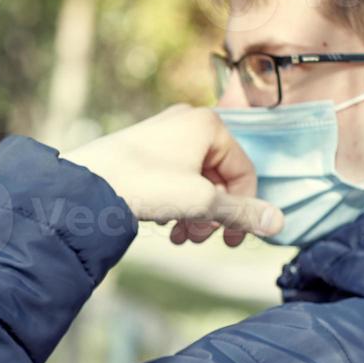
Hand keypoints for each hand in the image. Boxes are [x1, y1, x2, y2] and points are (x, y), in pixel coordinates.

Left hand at [63, 105, 283, 246]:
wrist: (84, 185)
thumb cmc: (144, 185)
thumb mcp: (201, 202)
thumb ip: (241, 213)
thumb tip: (279, 224)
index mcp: (207, 124)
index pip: (244, 170)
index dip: (243, 208)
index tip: (231, 241)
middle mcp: (185, 121)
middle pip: (218, 176)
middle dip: (213, 213)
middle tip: (199, 240)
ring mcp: (161, 133)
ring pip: (194, 180)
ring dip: (194, 212)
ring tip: (180, 237)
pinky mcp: (141, 149)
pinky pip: (172, 177)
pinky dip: (174, 202)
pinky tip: (162, 222)